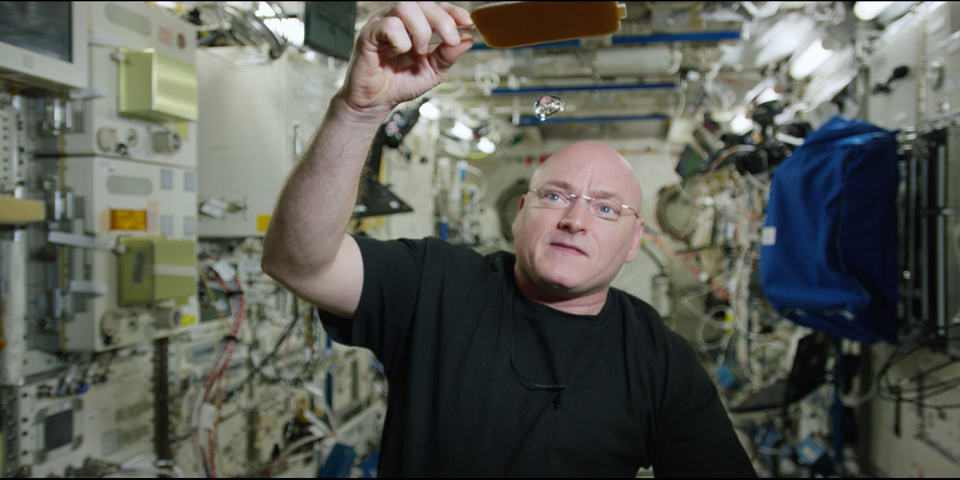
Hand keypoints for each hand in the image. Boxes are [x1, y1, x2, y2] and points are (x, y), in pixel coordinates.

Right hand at [338, 2, 473, 116]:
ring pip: (405, 7)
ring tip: (419, 51)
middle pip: (422, 2)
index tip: (467, 22)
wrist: (376, 102)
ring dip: (420, 30)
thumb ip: (448, 55)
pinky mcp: (368, 34)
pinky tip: (396, 54)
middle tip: (450, 40)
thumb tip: (467, 39)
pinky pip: (388, 25)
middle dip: (442, 20)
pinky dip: (400, 41)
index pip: (435, 6)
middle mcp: (398, 19)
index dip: (452, 11)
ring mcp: (382, 23)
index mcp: (414, 24)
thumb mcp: (433, 71)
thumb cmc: (400, 83)